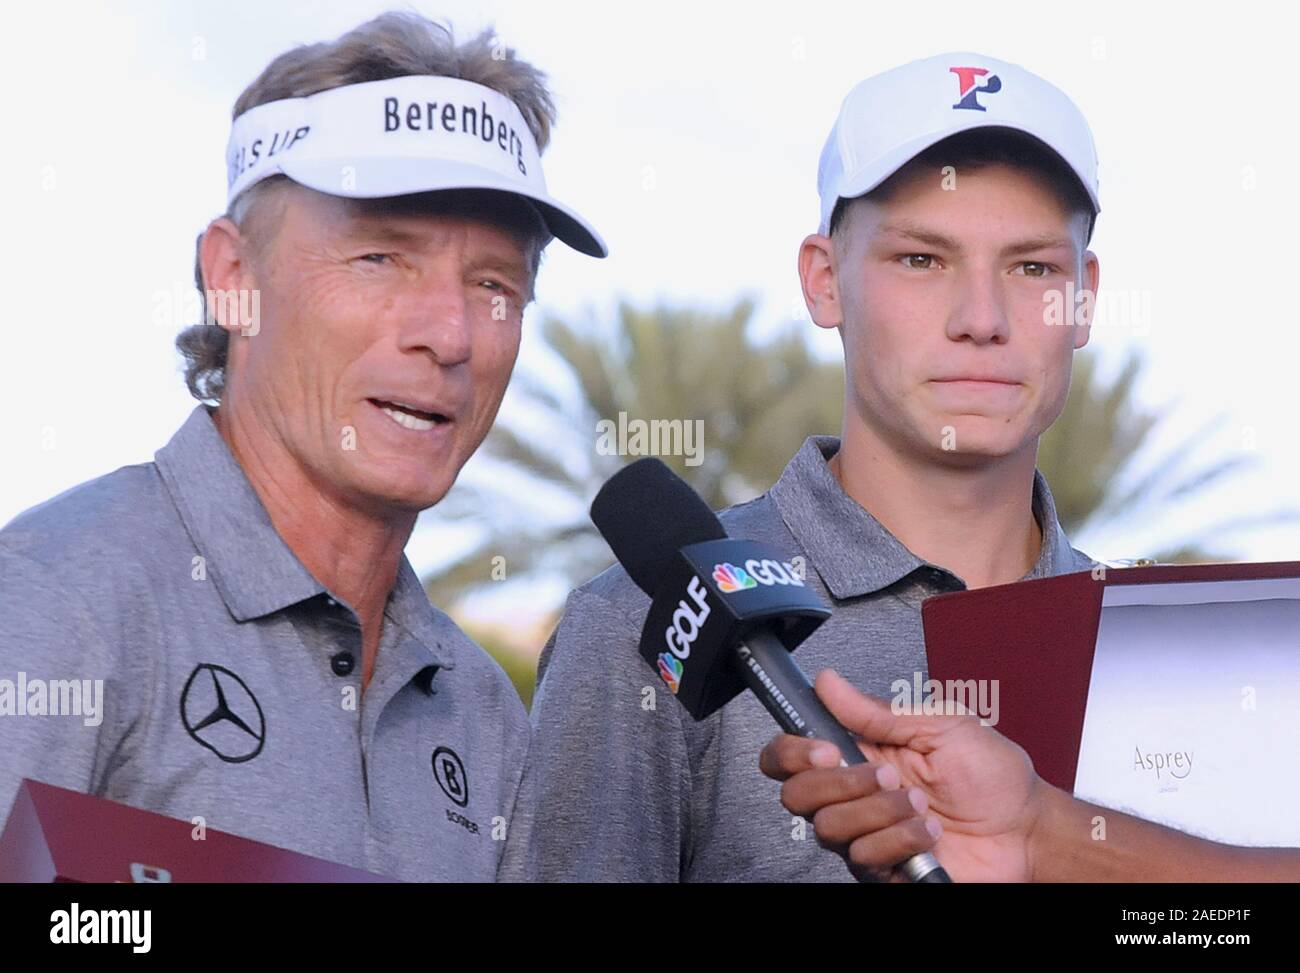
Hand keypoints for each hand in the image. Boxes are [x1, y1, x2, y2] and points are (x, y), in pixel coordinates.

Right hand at [758, 669, 1048, 881]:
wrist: (1025, 829)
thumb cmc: (992, 775)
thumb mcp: (939, 725)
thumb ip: (878, 710)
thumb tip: (829, 683)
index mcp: (858, 752)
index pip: (790, 754)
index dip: (791, 752)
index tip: (825, 749)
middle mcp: (853, 794)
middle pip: (796, 794)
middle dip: (841, 783)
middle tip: (885, 774)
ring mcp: (865, 833)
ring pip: (830, 828)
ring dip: (881, 812)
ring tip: (921, 804)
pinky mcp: (882, 868)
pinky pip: (863, 858)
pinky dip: (900, 841)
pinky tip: (928, 833)